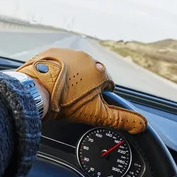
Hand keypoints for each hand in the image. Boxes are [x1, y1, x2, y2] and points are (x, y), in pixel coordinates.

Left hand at [17, 48, 146, 133]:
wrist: (34, 92)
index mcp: (100, 70)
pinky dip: (55, 71)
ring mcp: (67, 53)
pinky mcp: (50, 52)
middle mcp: (86, 57)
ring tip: (60, 93)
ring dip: (71, 77)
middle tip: (72, 100)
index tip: (88, 104)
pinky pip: (57, 62)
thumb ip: (120, 119)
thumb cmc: (64, 103)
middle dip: (85, 86)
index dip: (99, 97)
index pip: (107, 84)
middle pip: (90, 75)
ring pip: (74, 67)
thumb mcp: (96, 114)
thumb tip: (141, 125)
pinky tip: (50, 83)